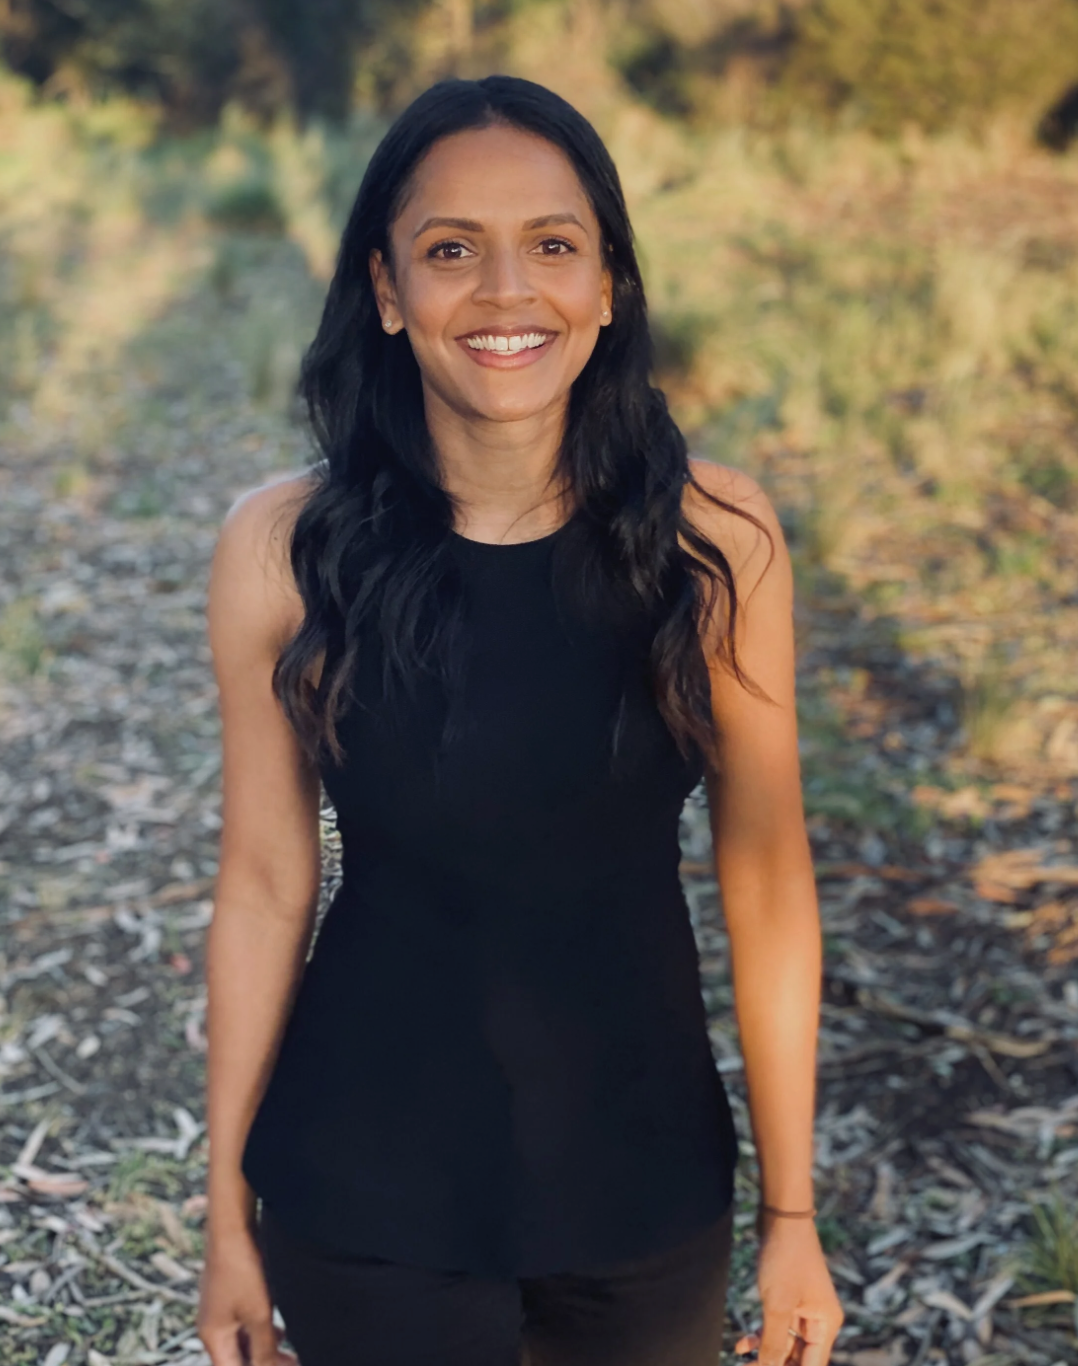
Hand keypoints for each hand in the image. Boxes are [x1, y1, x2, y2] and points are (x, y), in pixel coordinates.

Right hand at [197, 1225, 297, 1365]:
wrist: (232, 1228)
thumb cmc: (242, 1269)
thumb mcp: (258, 1313)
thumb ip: (264, 1347)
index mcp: (213, 1337)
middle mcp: (212, 1328)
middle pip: (237, 1360)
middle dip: (263, 1364)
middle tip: (293, 1363)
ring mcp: (220, 1312)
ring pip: (242, 1343)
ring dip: (264, 1350)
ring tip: (289, 1355)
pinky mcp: (229, 1297)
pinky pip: (244, 1326)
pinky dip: (261, 1334)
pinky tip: (280, 1332)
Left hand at [734, 1216, 843, 1364]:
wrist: (781, 1217)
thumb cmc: (785, 1258)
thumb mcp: (778, 1304)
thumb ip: (775, 1342)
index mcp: (826, 1324)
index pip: (812, 1365)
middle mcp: (819, 1319)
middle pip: (799, 1357)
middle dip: (775, 1365)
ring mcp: (803, 1309)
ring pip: (785, 1343)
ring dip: (764, 1353)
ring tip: (741, 1363)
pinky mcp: (788, 1299)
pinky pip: (777, 1326)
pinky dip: (761, 1335)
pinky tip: (741, 1344)